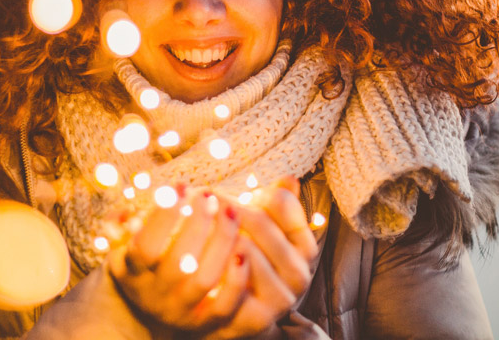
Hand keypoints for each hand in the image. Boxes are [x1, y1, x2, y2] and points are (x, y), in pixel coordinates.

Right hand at [107, 189, 250, 332]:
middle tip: (208, 194)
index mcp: (132, 271)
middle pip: (179, 260)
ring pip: (205, 278)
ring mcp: (180, 310)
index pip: (146, 245)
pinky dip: (237, 277)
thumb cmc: (145, 257)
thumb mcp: (125, 241)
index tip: (181, 185)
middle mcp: (154, 294)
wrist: (153, 303)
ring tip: (230, 210)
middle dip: (197, 222)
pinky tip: (244, 247)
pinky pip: (225, 305)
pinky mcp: (205, 322)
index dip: (164, 215)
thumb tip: (130, 212)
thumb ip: (123, 222)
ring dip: (222, 240)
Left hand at [200, 177, 318, 339]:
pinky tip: (192, 255)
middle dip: (225, 205)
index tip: (222, 191)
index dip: (247, 190)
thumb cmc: (247, 259)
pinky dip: (211, 264)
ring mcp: (281, 299)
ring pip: (243, 247)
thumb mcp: (263, 229)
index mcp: (305, 247)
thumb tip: (289, 178)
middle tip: (199, 197)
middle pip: (258, 221)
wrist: (231, 314)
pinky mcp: (257, 319)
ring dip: (213, 230)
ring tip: (193, 222)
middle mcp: (300, 275)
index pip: (280, 201)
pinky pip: (232, 283)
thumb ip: (277, 204)